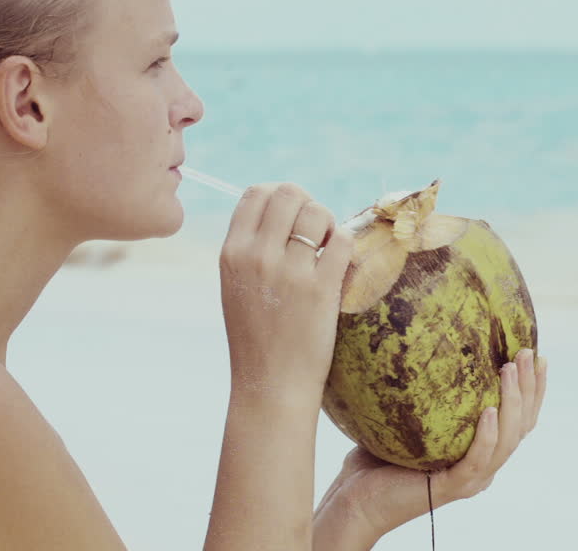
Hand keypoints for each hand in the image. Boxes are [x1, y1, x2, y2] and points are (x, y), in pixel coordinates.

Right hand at [219, 183, 353, 403]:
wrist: (270, 385)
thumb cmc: (256, 336)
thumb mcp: (236, 286)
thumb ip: (250, 248)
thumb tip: (281, 210)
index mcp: (232, 253)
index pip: (255, 193)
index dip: (278, 195)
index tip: (291, 214)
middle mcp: (257, 256)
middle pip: (289, 193)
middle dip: (308, 204)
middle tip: (315, 229)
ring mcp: (290, 272)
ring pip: (318, 212)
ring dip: (328, 223)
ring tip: (327, 247)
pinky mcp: (321, 289)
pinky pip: (343, 240)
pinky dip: (345, 243)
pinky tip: (339, 263)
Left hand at [314, 349, 547, 545]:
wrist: (356, 501)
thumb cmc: (377, 458)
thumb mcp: (410, 419)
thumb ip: (428, 394)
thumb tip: (426, 344)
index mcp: (480, 453)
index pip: (518, 421)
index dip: (532, 391)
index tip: (536, 356)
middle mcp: (483, 468)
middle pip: (520, 427)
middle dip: (529, 388)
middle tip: (527, 353)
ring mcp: (470, 480)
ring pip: (507, 441)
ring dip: (513, 404)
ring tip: (509, 370)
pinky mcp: (452, 488)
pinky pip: (477, 460)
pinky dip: (487, 435)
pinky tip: (489, 410)